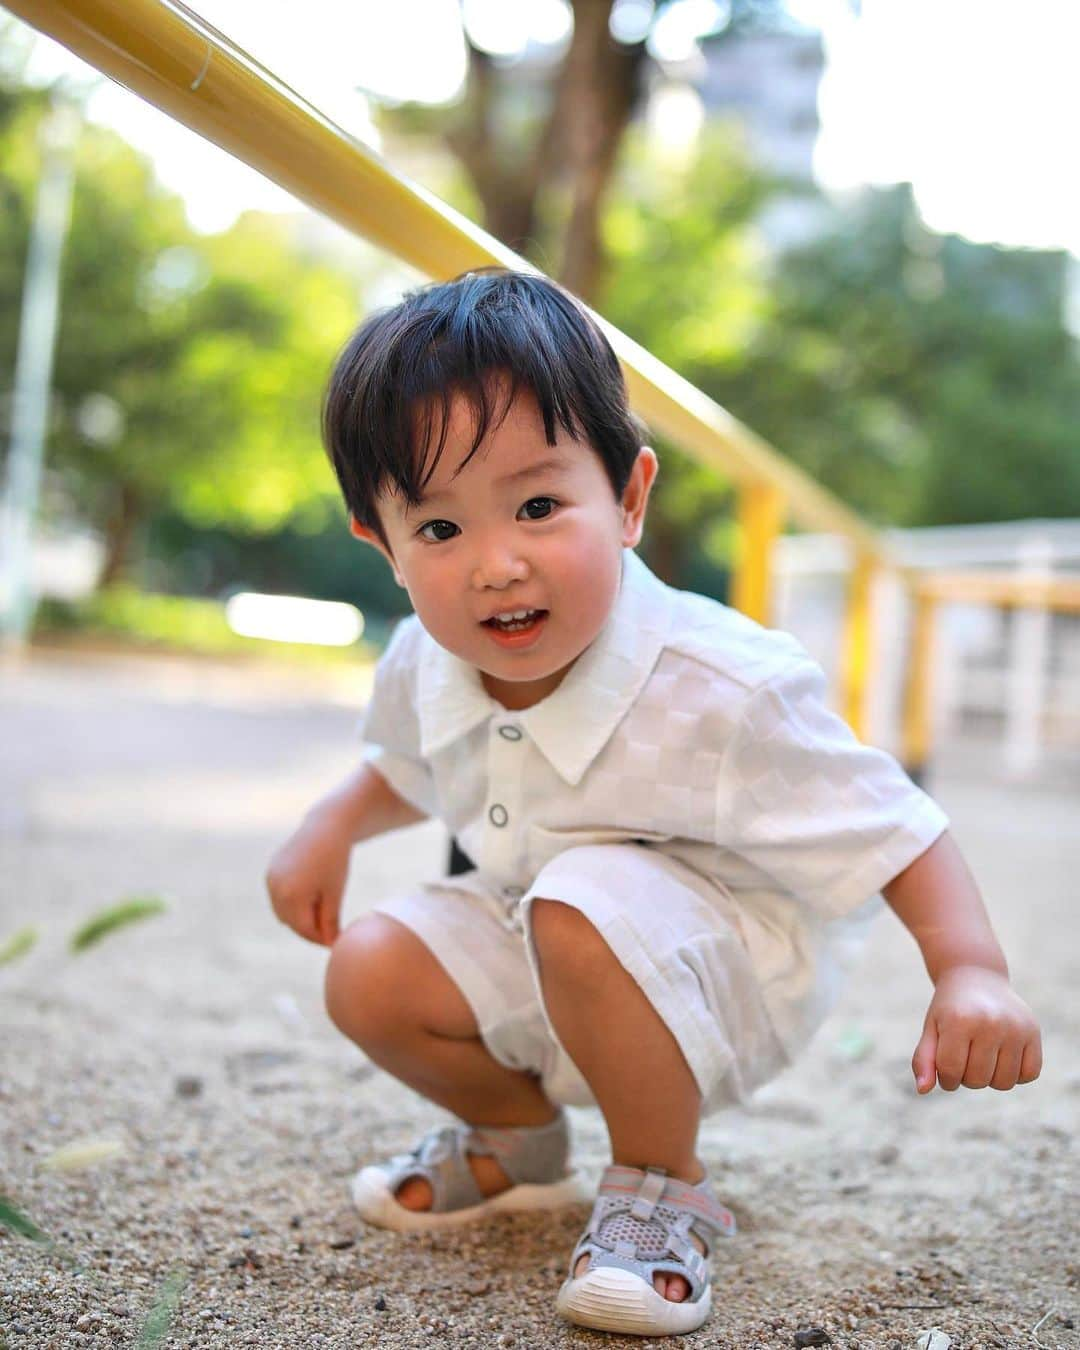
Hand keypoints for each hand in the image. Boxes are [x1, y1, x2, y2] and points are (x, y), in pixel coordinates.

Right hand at [265, 812, 351, 946]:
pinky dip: (291, 904)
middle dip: (309, 930)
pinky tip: (309, 900)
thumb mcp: (335, 893)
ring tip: (321, 916)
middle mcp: (276, 888)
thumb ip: (330, 921)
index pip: (304, 929)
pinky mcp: (270, 872)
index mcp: (292, 895)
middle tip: (328, 933)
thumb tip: (331, 945)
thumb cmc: (335, 860)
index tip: (335, 942)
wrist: (325, 827)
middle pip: (291, 923)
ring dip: (298, 918)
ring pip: (282, 912)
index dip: (320, 939)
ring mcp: (270, 879)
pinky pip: (278, 897)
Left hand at [912, 966, 1041, 1093]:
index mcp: (960, 1021)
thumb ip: (924, 1059)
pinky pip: (1029, 1074)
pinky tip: (1003, 1056)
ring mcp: (1015, 1027)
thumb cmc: (950, 1008)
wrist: (976, 977)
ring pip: (1004, 1083)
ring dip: (990, 1078)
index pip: (951, 1071)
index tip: (945, 1065)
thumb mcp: (931, 1028)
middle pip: (978, 1080)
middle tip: (964, 1056)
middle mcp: (991, 1023)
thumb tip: (922, 1090)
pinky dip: (1016, 1074)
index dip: (945, 1077)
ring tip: (982, 1056)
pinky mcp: (1033, 1031)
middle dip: (966, 1077)